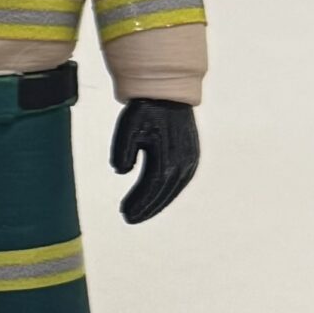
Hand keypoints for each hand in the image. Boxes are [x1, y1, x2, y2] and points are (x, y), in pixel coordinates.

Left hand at [112, 97, 198, 223]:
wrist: (168, 94)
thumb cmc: (145, 110)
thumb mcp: (128, 127)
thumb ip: (123, 150)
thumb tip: (121, 172)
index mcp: (169, 156)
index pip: (152, 187)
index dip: (139, 202)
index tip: (125, 214)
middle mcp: (184, 162)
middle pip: (164, 193)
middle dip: (146, 207)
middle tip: (129, 218)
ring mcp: (190, 160)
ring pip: (173, 189)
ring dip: (157, 203)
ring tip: (139, 213)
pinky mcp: (191, 157)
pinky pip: (179, 181)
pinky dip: (166, 192)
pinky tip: (156, 198)